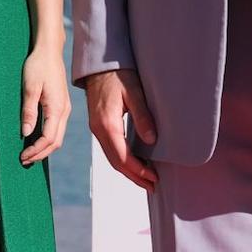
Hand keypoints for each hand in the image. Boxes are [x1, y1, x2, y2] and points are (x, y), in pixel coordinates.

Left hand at [19, 47, 71, 166]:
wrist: (49, 51)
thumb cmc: (37, 65)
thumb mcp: (29, 87)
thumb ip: (28, 111)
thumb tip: (26, 133)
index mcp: (57, 108)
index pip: (49, 138)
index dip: (36, 150)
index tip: (22, 156)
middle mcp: (64, 111)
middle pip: (55, 142)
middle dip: (40, 153)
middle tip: (24, 160)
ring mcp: (64, 108)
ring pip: (57, 136)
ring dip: (44, 148)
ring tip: (28, 154)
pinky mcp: (61, 105)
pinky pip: (57, 128)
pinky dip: (47, 138)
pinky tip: (36, 139)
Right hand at [84, 69, 157, 190]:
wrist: (98, 64)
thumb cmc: (117, 74)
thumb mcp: (134, 92)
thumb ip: (142, 116)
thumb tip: (152, 140)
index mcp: (107, 124)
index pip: (123, 157)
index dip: (139, 171)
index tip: (154, 178)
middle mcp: (99, 130)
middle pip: (116, 162)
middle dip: (134, 177)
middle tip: (153, 187)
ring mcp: (96, 129)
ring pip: (112, 158)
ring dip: (128, 171)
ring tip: (146, 179)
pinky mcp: (98, 125)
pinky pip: (110, 149)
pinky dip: (122, 160)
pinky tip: (133, 162)